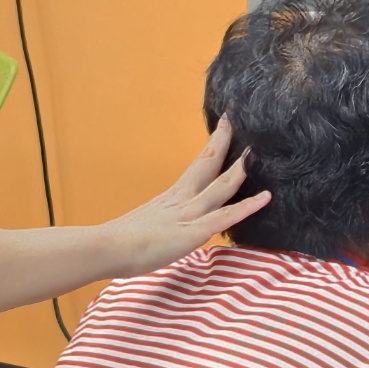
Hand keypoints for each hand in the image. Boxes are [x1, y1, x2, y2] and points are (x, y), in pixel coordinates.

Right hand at [100, 118, 270, 276]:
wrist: (103, 249)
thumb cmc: (117, 244)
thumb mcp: (146, 225)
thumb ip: (162, 221)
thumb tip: (164, 224)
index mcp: (171, 197)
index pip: (198, 165)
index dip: (214, 145)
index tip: (225, 124)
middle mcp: (182, 200)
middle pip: (208, 164)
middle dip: (224, 141)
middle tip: (238, 118)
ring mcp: (188, 214)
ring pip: (221, 187)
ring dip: (241, 169)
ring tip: (259, 152)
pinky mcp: (193, 232)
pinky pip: (224, 217)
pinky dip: (246, 207)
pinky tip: (265, 198)